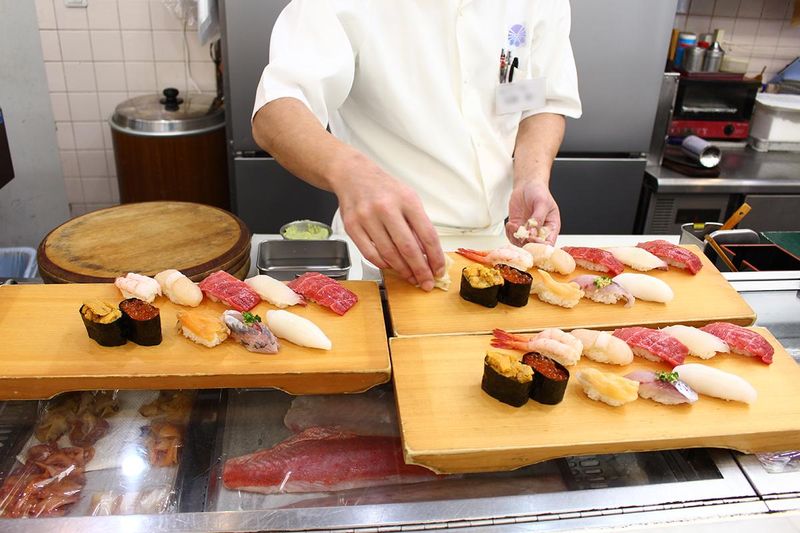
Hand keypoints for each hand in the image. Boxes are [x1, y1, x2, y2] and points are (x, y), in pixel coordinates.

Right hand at [333, 159, 445, 290]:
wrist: (353, 176)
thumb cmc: (385, 189)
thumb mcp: (408, 199)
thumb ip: (418, 225)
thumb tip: (428, 255)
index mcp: (407, 200)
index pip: (427, 235)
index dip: (435, 257)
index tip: (439, 270)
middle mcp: (386, 208)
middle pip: (408, 248)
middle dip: (420, 270)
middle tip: (426, 282)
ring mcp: (367, 218)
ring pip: (389, 254)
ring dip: (403, 271)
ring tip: (411, 277)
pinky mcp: (352, 227)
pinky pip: (370, 254)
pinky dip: (384, 264)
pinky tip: (392, 267)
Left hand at [506, 180, 560, 245]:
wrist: (527, 185)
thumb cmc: (539, 192)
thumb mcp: (542, 203)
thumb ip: (538, 218)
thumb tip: (533, 232)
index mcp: (551, 228)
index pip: (548, 244)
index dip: (540, 245)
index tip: (532, 238)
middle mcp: (540, 232)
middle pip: (534, 247)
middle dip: (526, 242)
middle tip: (521, 233)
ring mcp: (528, 231)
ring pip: (521, 244)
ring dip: (516, 237)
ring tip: (514, 225)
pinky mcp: (517, 228)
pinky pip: (512, 237)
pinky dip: (509, 233)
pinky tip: (510, 224)